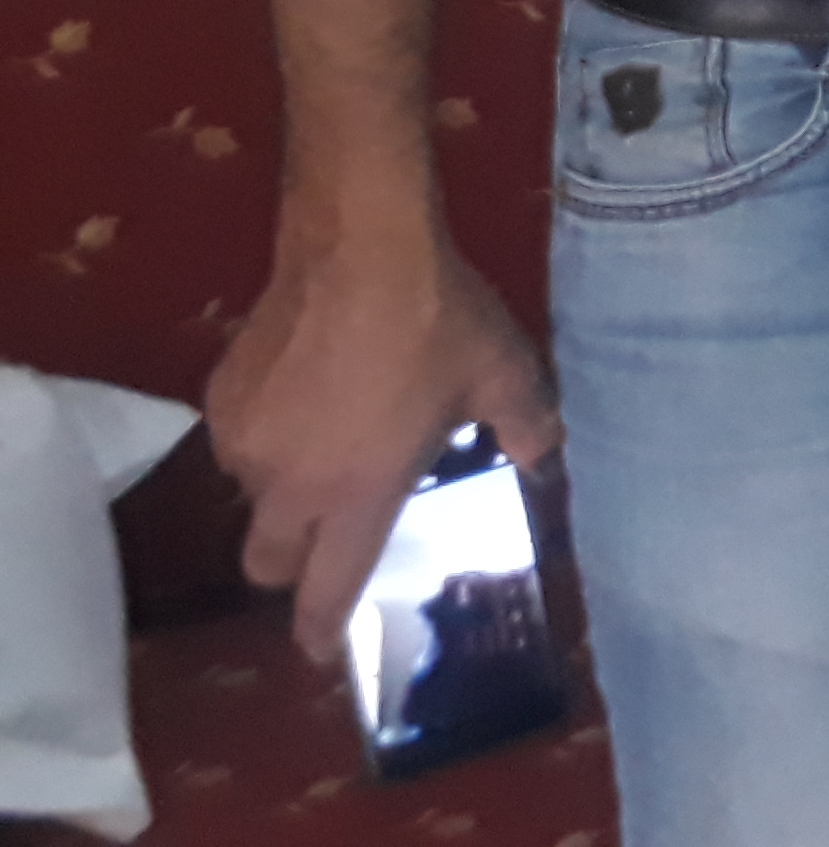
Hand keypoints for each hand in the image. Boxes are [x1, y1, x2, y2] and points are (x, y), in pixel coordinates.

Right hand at [208, 216, 555, 659]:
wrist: (359, 243)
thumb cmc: (437, 319)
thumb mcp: (505, 373)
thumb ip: (528, 425)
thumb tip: (542, 454)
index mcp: (359, 493)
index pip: (328, 586)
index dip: (322, 627)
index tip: (321, 651)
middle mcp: (291, 484)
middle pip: (268, 562)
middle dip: (292, 565)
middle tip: (329, 531)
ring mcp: (246, 442)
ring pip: (251, 495)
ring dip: (283, 487)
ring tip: (331, 435)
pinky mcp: (219, 397)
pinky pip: (239, 438)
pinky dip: (267, 432)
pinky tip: (306, 389)